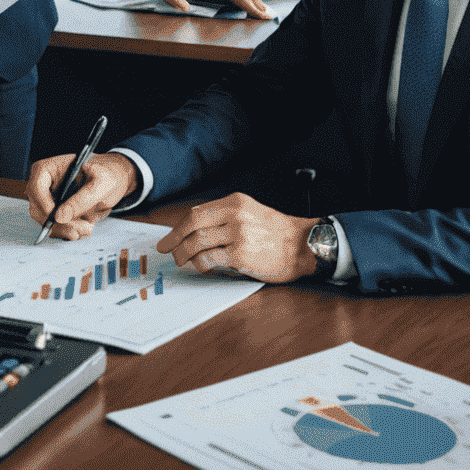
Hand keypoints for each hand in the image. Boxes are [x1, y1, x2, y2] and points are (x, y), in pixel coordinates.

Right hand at [26, 151, 137, 239]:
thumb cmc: (107, 173)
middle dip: (58, 224)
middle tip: (79, 229)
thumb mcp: (101, 183)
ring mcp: (50, 200)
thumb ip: (82, 199)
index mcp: (49, 169)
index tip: (60, 218)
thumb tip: (60, 217)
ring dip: (65, 230)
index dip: (44, 205)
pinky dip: (69, 233)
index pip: (36, 187)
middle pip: (38, 209)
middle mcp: (46, 185)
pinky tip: (85, 228)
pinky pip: (56, 229)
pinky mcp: (58, 214)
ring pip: (46, 223)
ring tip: (86, 228)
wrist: (114, 181)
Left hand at [157, 193, 317, 282]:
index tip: (169, 237)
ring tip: (180, 260)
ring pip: (197, 242)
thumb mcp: (250, 213)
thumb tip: (195, 230)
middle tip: (166, 249)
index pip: (197, 212)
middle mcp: (234, 215)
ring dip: (184, 253)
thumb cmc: (276, 232)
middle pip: (192, 225)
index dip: (179, 226)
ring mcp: (237, 234)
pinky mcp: (241, 255)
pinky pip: (209, 259)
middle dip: (174, 239)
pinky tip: (199, 267)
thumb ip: (225, 217)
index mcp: (234, 202)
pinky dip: (199, 264)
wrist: (303, 246)